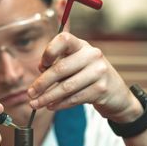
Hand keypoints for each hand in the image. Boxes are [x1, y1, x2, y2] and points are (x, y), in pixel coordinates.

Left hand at [27, 32, 141, 122]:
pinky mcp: (101, 89)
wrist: (116, 93)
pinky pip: (75, 98)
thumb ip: (58, 65)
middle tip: (30, 94)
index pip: (63, 39)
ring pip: (66, 87)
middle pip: (60, 69)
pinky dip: (60, 104)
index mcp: (82, 45)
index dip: (49, 51)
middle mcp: (92, 55)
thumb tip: (40, 71)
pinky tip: (51, 106)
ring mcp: (99, 72)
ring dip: (47, 97)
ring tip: (36, 104)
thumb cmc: (88, 77)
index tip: (41, 66)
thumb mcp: (75, 65)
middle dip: (41, 83)